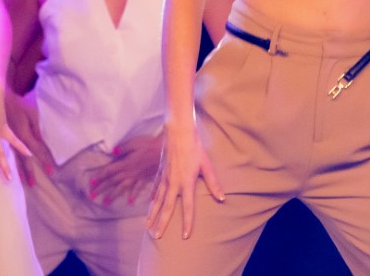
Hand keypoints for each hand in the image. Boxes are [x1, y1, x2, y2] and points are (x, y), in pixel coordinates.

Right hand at [3, 89, 54, 185]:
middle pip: (24, 158)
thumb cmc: (19, 102)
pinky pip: (5, 150)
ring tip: (20, 181)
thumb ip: (36, 128)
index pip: (38, 150)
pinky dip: (6, 159)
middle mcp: (16, 140)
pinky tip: (3, 166)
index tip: (50, 171)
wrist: (1, 95)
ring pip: (13, 157)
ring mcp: (7, 139)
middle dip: (29, 171)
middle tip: (33, 184)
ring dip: (18, 168)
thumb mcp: (33, 113)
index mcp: (25, 134)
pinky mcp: (1, 136)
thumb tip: (40, 142)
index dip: (45, 160)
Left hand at [88, 134, 162, 204]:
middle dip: (102, 188)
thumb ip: (124, 148)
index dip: (100, 176)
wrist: (165, 151)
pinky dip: (134, 194)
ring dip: (113, 195)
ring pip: (123, 187)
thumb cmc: (149, 144)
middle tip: (92, 196)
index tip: (91, 183)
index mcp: (125, 163)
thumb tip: (113, 151)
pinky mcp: (145, 178)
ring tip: (105, 202)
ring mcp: (137, 176)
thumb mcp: (134, 142)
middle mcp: (130, 172)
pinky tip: (130, 202)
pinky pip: (138, 188)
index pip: (110, 170)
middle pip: (113, 181)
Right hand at [146, 122, 222, 239]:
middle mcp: (173, 183)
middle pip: (167, 208)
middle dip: (161, 223)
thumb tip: (222, 198)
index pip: (188, 207)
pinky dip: (152, 198)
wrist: (178, 132)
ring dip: (152, 214)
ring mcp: (164, 178)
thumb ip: (213, 183)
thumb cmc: (194, 147)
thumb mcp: (206, 165)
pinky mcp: (160, 171)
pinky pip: (155, 188)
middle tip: (156, 236)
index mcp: (186, 183)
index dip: (187, 222)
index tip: (185, 236)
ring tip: (147, 226)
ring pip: (157, 200)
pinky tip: (150, 204)